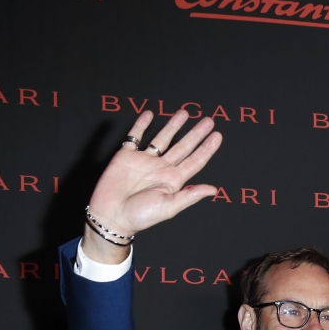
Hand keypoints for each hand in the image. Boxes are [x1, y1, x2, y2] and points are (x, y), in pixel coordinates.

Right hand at [81, 110, 222, 260]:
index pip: (194, 161)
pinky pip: (135, 137)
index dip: (206, 149)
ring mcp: (144, 160)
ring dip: (172, 126)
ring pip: (162, 139)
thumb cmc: (140, 216)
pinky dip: (141, 125)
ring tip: (183, 113)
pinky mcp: (126, 156)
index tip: (217, 136)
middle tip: (208, 120)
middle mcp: (161, 168)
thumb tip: (214, 189)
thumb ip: (190, 195)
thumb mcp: (169, 207)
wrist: (111, 216)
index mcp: (173, 180)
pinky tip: (149, 114)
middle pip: (182, 147)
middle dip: (195, 134)